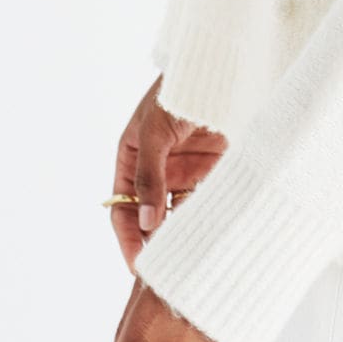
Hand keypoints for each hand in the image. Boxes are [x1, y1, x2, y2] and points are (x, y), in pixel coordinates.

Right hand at [105, 74, 228, 270]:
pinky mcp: (212, 169)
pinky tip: (211, 236)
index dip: (128, 237)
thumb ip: (149, 177)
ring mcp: (184, 171)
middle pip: (150, 217)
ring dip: (181, 235)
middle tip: (164, 273)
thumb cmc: (177, 91)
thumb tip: (145, 222)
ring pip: (179, 214)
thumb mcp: (154, 132)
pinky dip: (206, 219)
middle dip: (154, 244)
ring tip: (188, 261)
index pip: (122, 207)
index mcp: (131, 158)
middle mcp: (156, 169)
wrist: (220, 68)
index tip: (136, 265)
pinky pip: (205, 202)